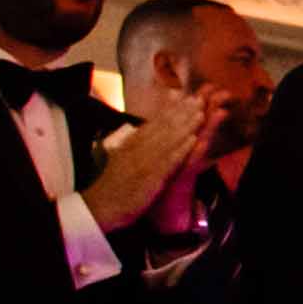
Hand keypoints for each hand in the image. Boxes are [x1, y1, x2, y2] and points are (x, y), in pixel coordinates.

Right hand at [80, 76, 210, 230]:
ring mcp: (145, 162)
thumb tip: (147, 128)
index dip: (171, 109)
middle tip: (198, 99)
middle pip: (163, 127)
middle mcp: (139, 148)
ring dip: (185, 126)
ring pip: (168, 140)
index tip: (186, 97)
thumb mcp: (123, 156)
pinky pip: (168, 161)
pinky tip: (193, 140)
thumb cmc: (115, 182)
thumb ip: (136, 142)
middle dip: (182, 112)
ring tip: (200, 114)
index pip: (154, 122)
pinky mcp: (151, 177)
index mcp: (132, 142)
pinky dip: (181, 149)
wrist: (102, 206)